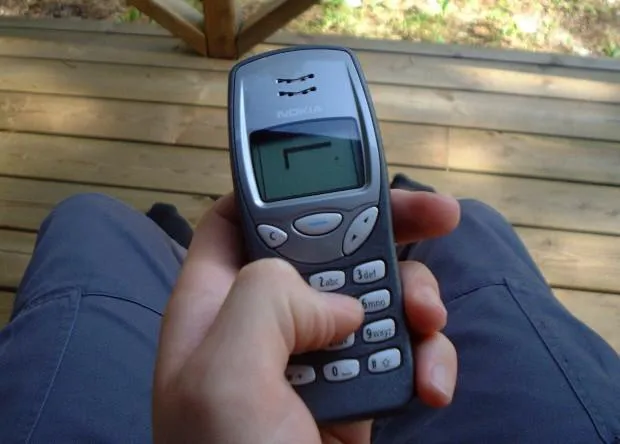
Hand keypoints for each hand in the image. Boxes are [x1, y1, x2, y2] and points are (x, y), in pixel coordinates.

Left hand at [153, 190, 459, 443]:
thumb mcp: (224, 378)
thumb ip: (265, 300)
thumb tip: (333, 303)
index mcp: (215, 308)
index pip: (239, 219)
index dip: (282, 191)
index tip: (339, 175)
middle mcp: (264, 325)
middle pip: (325, 245)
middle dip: (381, 229)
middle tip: (438, 214)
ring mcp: (314, 359)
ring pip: (374, 294)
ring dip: (416, 299)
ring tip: (430, 324)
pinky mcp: (357, 392)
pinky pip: (402, 350)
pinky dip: (427, 359)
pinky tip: (432, 387)